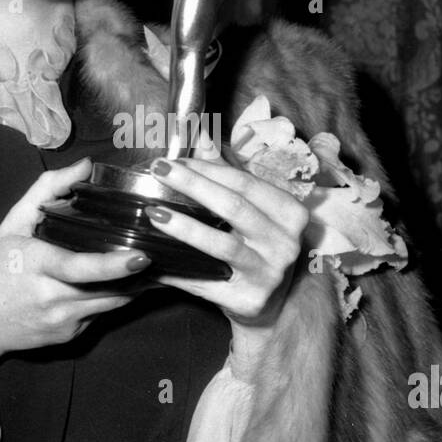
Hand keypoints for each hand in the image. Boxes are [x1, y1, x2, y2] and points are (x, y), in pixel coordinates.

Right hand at [0, 157, 148, 372]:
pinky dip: (114, 297)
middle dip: (140, 275)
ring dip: (135, 287)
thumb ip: (48, 189)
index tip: (141, 256)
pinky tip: (123, 283)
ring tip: (155, 266)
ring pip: (113, 303)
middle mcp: (51, 298)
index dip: (113, 265)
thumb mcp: (12, 223)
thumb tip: (86, 165)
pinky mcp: (70, 336)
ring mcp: (63, 321)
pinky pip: (102, 314)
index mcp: (36, 266)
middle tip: (165, 254)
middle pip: (108, 288)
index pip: (79, 269)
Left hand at [146, 131, 308, 363]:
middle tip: (158, 171)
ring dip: (184, 227)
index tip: (174, 159)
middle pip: (234, 207)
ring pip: (222, 244)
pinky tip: (152, 258)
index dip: (207, 169)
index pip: (244, 183)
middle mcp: (285, 243)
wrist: (274, 306)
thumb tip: (201, 135)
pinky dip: (177, 271)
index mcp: (290, 213)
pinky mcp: (249, 301)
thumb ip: (228, 173)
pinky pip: (205, 283)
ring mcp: (269, 274)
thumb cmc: (259, 247)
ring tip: (152, 213)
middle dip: (193, 185)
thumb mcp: (254, 210)